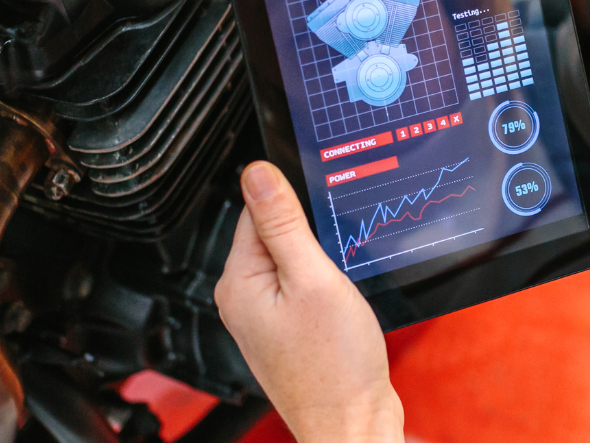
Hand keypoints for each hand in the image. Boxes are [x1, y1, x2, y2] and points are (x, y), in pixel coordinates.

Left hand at [215, 162, 402, 442]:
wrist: (352, 425)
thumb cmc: (334, 366)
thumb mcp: (313, 278)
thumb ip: (283, 222)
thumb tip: (256, 171)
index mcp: (238, 281)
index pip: (257, 210)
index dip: (295, 207)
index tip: (321, 220)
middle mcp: (242, 299)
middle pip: (275, 234)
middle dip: (310, 238)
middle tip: (334, 264)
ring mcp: (264, 318)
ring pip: (293, 261)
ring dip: (320, 265)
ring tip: (338, 290)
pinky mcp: (287, 331)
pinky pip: (302, 288)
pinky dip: (324, 287)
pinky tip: (339, 305)